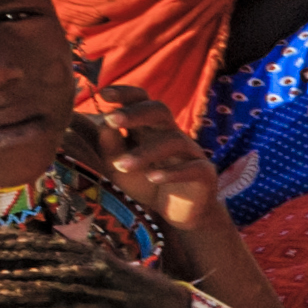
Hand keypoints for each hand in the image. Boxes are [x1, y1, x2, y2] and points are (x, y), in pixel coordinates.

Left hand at [90, 99, 228, 232]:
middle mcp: (171, 134)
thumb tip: (104, 125)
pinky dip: (172, 172)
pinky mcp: (205, 174)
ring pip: (174, 140)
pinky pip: (193, 168)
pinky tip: (153, 178)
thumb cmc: (145, 184)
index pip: (141, 100)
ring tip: (122, 166)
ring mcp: (191, 153)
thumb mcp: (119, 167)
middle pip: (160, 110)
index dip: (125, 93)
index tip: (102, 94)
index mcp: (150, 127)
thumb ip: (110, 147)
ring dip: (145, 152)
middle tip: (111, 120)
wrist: (179, 214)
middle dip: (135, 113)